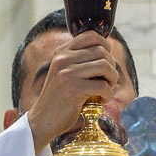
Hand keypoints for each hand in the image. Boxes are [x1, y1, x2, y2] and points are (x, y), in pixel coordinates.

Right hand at [26, 33, 121, 150]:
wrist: (43, 120)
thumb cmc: (59, 98)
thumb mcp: (64, 72)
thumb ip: (79, 60)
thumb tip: (107, 51)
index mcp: (61, 53)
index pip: (90, 35)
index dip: (105, 45)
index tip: (107, 60)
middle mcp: (63, 59)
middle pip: (102, 51)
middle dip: (112, 67)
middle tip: (108, 81)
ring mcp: (67, 73)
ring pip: (105, 66)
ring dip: (113, 79)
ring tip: (107, 90)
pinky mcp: (73, 89)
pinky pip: (103, 85)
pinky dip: (109, 94)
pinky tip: (102, 100)